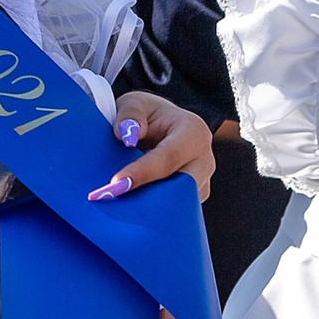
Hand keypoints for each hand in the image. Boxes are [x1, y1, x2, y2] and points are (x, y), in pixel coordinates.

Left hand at [93, 92, 214, 203]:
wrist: (158, 128)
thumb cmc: (145, 115)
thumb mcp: (134, 103)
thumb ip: (129, 114)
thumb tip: (127, 135)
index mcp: (194, 132)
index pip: (169, 157)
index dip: (143, 172)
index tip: (116, 184)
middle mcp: (204, 160)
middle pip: (181, 187)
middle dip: (150, 198)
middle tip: (115, 203)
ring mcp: (201, 183)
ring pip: (180, 204)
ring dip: (150, 209)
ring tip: (118, 209)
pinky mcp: (193, 200)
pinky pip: (175, 212)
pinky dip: (153, 214)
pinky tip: (129, 214)